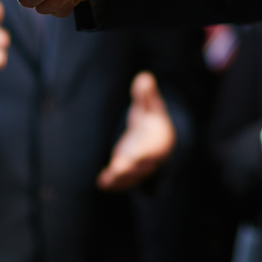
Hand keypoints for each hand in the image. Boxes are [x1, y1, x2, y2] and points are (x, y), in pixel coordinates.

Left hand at [97, 72, 175, 190]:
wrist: (157, 141)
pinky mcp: (128, 173)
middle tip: (117, 170)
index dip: (144, 154)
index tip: (136, 157)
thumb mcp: (152, 107)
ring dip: (119, 180)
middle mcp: (150, 159)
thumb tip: (144, 77)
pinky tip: (103, 183)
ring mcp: (138, 168)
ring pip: (131, 178)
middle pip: (141, 167)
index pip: (152, 151)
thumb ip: (147, 95)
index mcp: (158, 144)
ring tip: (105, 182)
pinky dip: (115, 183)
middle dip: (129, 169)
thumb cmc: (153, 122)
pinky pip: (123, 182)